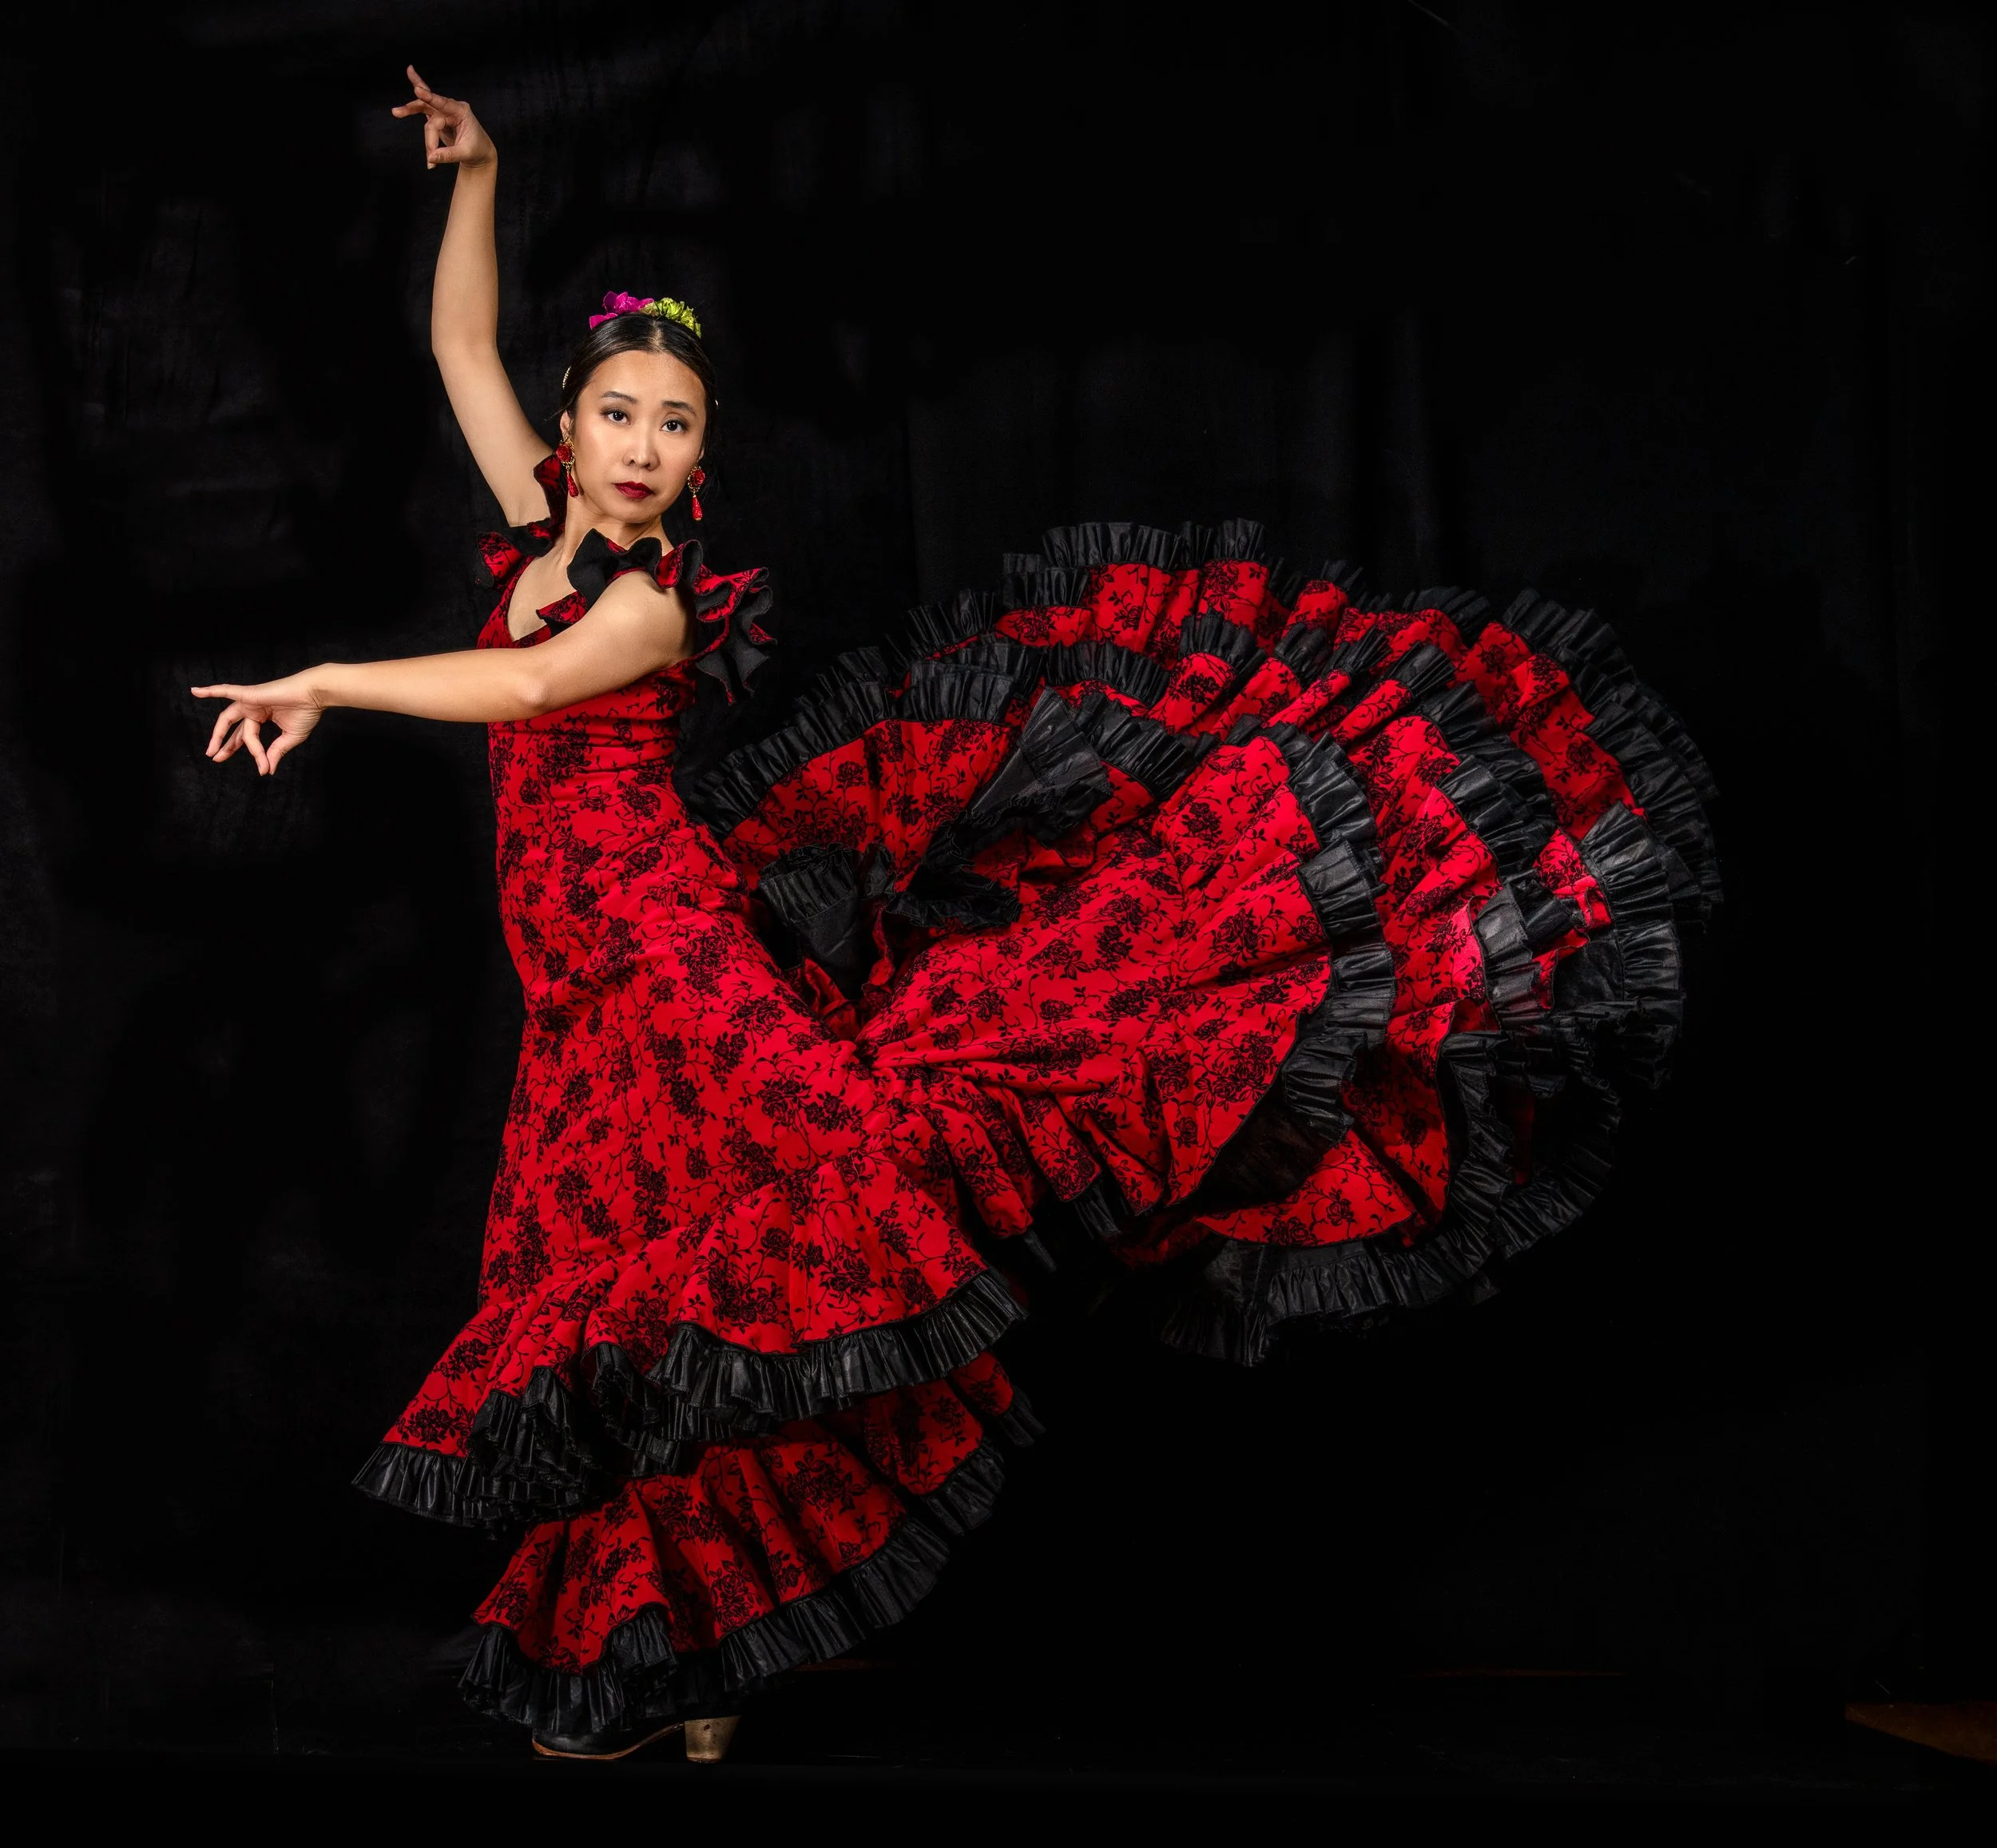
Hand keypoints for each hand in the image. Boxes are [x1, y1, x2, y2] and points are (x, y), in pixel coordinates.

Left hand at [191, 673, 326, 776]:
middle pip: (234, 729)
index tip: (263, 768)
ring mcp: (249, 700)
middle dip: (225, 745)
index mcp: (263, 717)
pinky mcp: (249, 694)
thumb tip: (267, 770)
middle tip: (216, 759)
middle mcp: (253, 709)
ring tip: (211, 750)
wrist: (314, 696)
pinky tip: (195, 692)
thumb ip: (276, 752)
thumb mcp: (289, 738)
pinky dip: (211, 691)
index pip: (250, 738)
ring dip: (217, 734)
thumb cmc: (306, 712)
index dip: (256, 754)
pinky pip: (227, 691)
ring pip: (228, 718)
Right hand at [391, 65, 493, 169]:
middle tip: (413, 131)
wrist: (480, 152)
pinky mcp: (436, 117)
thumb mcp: (465, 153)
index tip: (418, 90)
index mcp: (461, 111)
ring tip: (396, 112)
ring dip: (409, 111)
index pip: (443, 104)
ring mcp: (442, 111)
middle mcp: (451, 108)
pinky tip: (400, 103)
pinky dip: (411, 109)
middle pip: (431, 111)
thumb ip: (448, 155)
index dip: (430, 97)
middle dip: (427, 132)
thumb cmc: (476, 150)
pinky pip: (421, 110)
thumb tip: (431, 158)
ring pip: (423, 108)